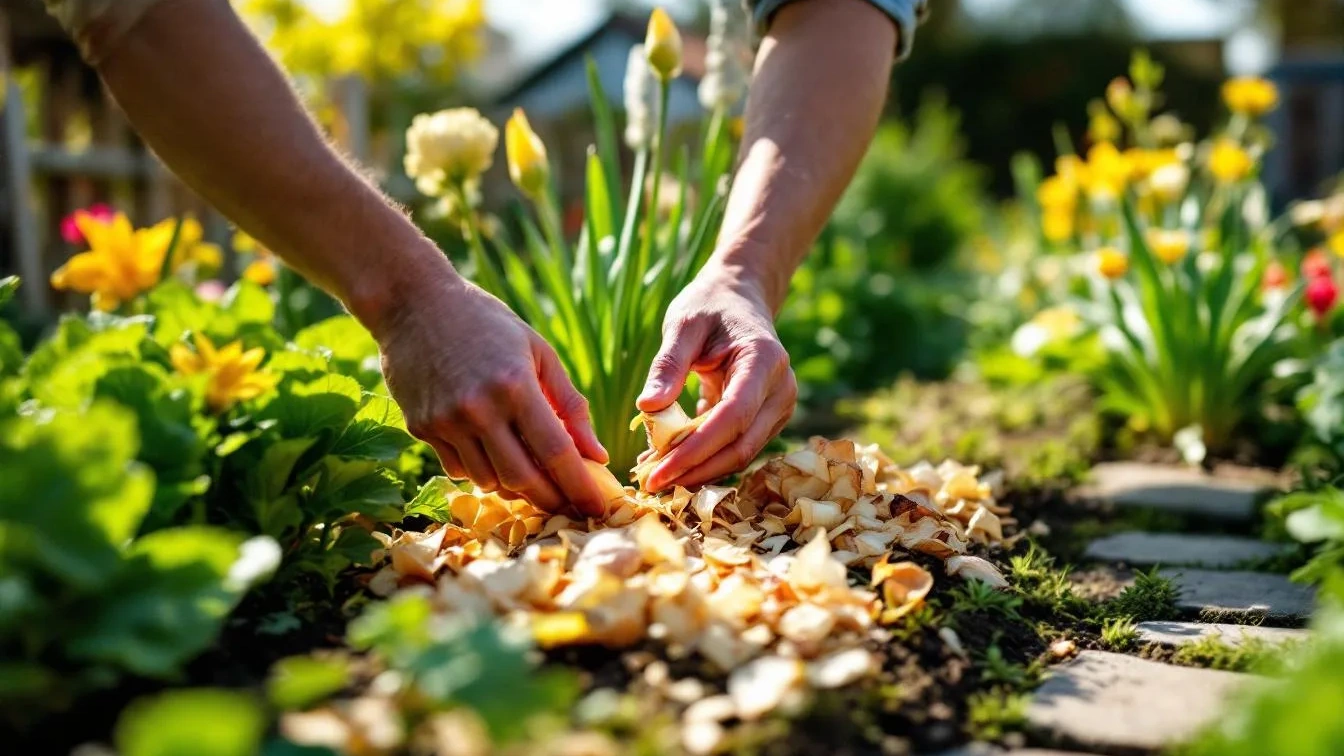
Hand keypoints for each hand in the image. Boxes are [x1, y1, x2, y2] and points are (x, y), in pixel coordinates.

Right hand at [375, 269, 607, 515]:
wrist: (413, 303)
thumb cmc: (486, 323)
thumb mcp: (538, 352)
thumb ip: (570, 404)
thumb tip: (597, 454)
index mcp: (516, 385)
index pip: (556, 452)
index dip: (579, 486)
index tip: (597, 508)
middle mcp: (478, 409)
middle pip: (522, 478)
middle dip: (551, 500)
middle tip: (568, 506)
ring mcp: (445, 421)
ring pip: (489, 481)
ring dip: (516, 488)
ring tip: (533, 478)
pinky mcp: (420, 428)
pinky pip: (458, 469)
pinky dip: (482, 472)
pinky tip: (494, 456)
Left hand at [637, 265, 796, 489]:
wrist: (741, 298)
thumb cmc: (710, 306)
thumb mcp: (683, 324)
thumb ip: (668, 365)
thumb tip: (647, 408)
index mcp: (764, 360)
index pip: (733, 418)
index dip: (695, 450)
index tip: (657, 471)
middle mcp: (782, 389)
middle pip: (740, 447)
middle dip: (694, 470)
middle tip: (648, 482)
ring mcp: (780, 407)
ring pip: (740, 455)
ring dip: (698, 470)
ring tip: (653, 473)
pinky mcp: (768, 420)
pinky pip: (737, 448)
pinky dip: (704, 460)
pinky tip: (669, 462)